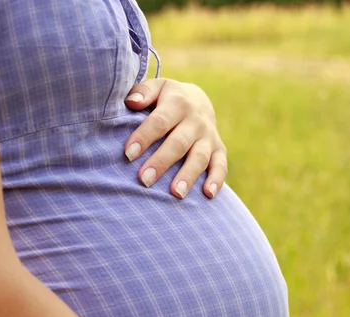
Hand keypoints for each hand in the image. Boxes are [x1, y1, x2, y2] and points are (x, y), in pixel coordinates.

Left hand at [124, 78, 227, 199]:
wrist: (198, 101)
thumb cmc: (167, 99)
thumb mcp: (157, 88)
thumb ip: (143, 92)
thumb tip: (132, 102)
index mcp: (178, 103)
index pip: (159, 121)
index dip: (144, 138)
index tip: (128, 154)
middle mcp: (196, 120)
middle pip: (178, 143)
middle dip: (161, 162)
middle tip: (144, 180)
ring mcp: (209, 137)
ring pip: (199, 157)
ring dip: (188, 176)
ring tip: (175, 194)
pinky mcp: (219, 150)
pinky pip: (221, 166)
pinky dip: (216, 180)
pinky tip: (208, 195)